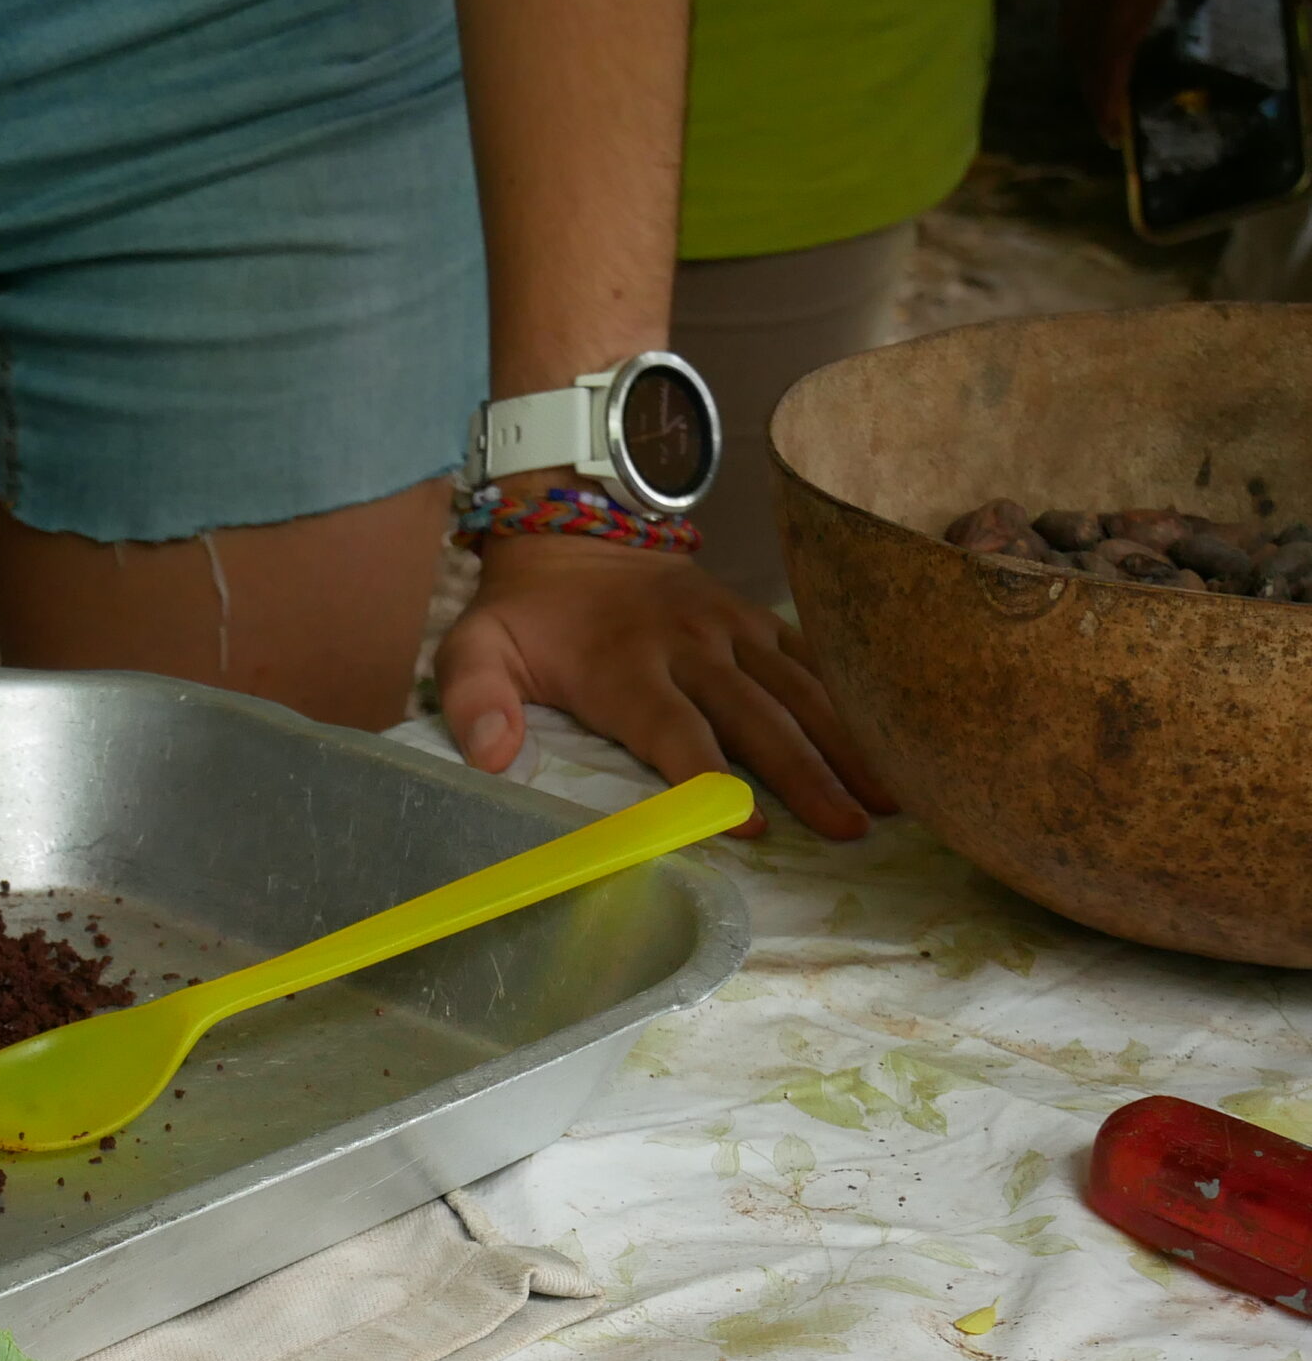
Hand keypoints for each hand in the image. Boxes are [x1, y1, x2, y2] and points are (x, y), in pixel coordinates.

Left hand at [432, 533, 896, 841]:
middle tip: (850, 829)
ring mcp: (728, 627)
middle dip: (806, 775)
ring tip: (887, 799)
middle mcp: (688, 644)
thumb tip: (494, 756)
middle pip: (756, 717)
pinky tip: (882, 742)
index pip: (674, 728)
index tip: (747, 822)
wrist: (571, 531)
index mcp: (622, 664)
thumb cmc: (523, 616)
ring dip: (844, 744)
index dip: (708, 775)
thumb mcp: (472, 649)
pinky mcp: (752, 617)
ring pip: (798, 689)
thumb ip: (475, 701)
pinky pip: (807, 658)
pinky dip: (845, 699)